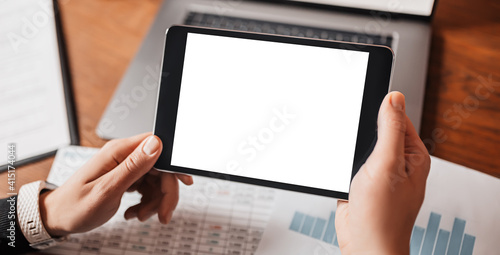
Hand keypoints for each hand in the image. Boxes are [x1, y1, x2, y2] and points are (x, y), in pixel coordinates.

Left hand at [39, 133, 192, 236]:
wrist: (58, 218)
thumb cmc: (75, 206)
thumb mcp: (107, 189)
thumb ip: (133, 166)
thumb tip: (156, 143)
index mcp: (119, 151)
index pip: (158, 147)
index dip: (173, 165)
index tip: (183, 183)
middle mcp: (124, 156)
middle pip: (161, 168)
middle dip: (165, 193)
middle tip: (162, 215)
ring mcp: (125, 167)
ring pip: (156, 181)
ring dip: (154, 201)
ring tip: (139, 215)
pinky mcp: (126, 177)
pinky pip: (148, 188)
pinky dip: (146, 203)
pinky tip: (133, 212)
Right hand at [335, 92, 430, 254]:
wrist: (363, 244)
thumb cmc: (382, 214)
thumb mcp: (387, 164)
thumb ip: (390, 129)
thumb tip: (394, 98)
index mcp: (412, 155)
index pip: (398, 119)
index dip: (380, 110)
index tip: (363, 106)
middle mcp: (397, 163)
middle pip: (376, 131)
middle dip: (361, 133)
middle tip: (354, 142)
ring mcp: (378, 173)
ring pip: (361, 148)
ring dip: (350, 150)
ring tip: (349, 162)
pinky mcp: (361, 183)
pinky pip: (350, 163)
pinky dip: (343, 163)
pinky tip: (342, 171)